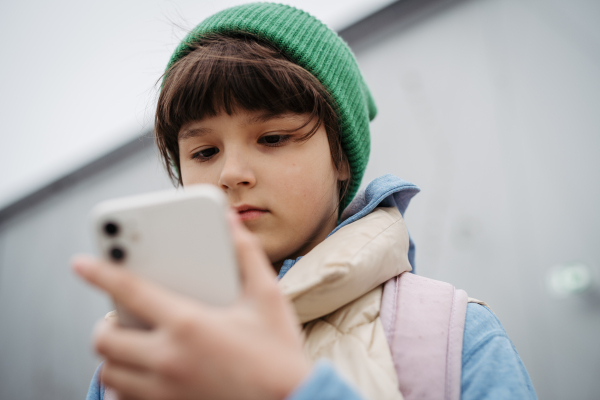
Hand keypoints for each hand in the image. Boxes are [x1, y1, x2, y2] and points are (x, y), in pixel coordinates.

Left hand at [73, 211, 310, 399]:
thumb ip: (246, 254)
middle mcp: (168, 360)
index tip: (80, 263)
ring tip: (134, 344)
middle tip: (123, 316)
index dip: (101, 272)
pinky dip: (123, 387)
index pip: (130, 291)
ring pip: (110, 373)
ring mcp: (164, 392)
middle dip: (107, 324)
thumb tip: (230, 222)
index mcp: (189, 324)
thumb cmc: (279, 354)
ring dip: (113, 356)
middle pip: (106, 339)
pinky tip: (143, 376)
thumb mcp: (267, 298)